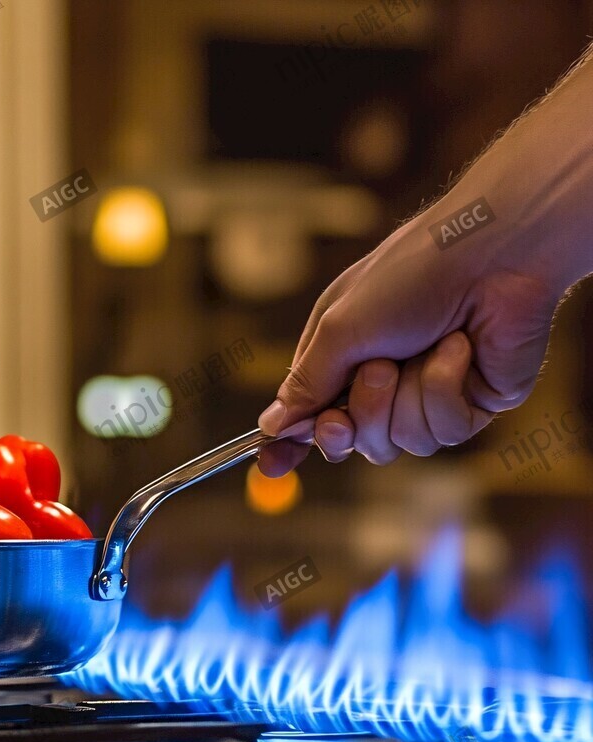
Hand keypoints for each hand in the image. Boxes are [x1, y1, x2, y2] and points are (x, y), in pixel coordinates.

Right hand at [256, 205, 560, 476]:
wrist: (494, 254)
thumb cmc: (410, 276)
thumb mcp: (340, 329)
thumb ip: (306, 383)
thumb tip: (273, 423)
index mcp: (343, 356)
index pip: (310, 414)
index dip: (290, 442)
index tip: (269, 466)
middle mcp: (383, 381)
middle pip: (353, 441)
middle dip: (361, 413)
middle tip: (374, 374)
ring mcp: (426, 396)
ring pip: (399, 443)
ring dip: (405, 395)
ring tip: (421, 346)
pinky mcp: (470, 405)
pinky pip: (442, 431)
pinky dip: (443, 387)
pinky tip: (458, 349)